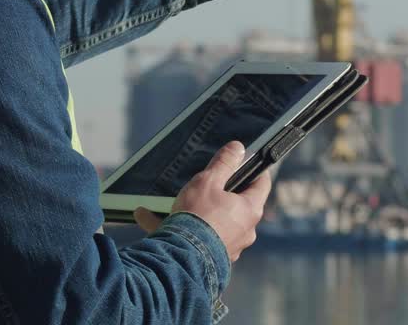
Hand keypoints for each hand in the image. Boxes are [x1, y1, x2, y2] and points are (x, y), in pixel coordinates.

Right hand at [135, 141, 270, 262]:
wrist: (179, 260)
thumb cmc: (198, 216)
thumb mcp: (209, 181)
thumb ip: (224, 163)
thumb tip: (238, 147)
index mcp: (250, 209)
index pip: (261, 184)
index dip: (254, 170)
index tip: (244, 162)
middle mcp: (244, 230)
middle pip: (236, 204)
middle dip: (219, 192)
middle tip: (205, 182)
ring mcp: (228, 246)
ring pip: (212, 222)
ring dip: (193, 211)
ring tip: (169, 202)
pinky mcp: (210, 259)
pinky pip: (195, 238)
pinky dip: (177, 228)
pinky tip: (146, 216)